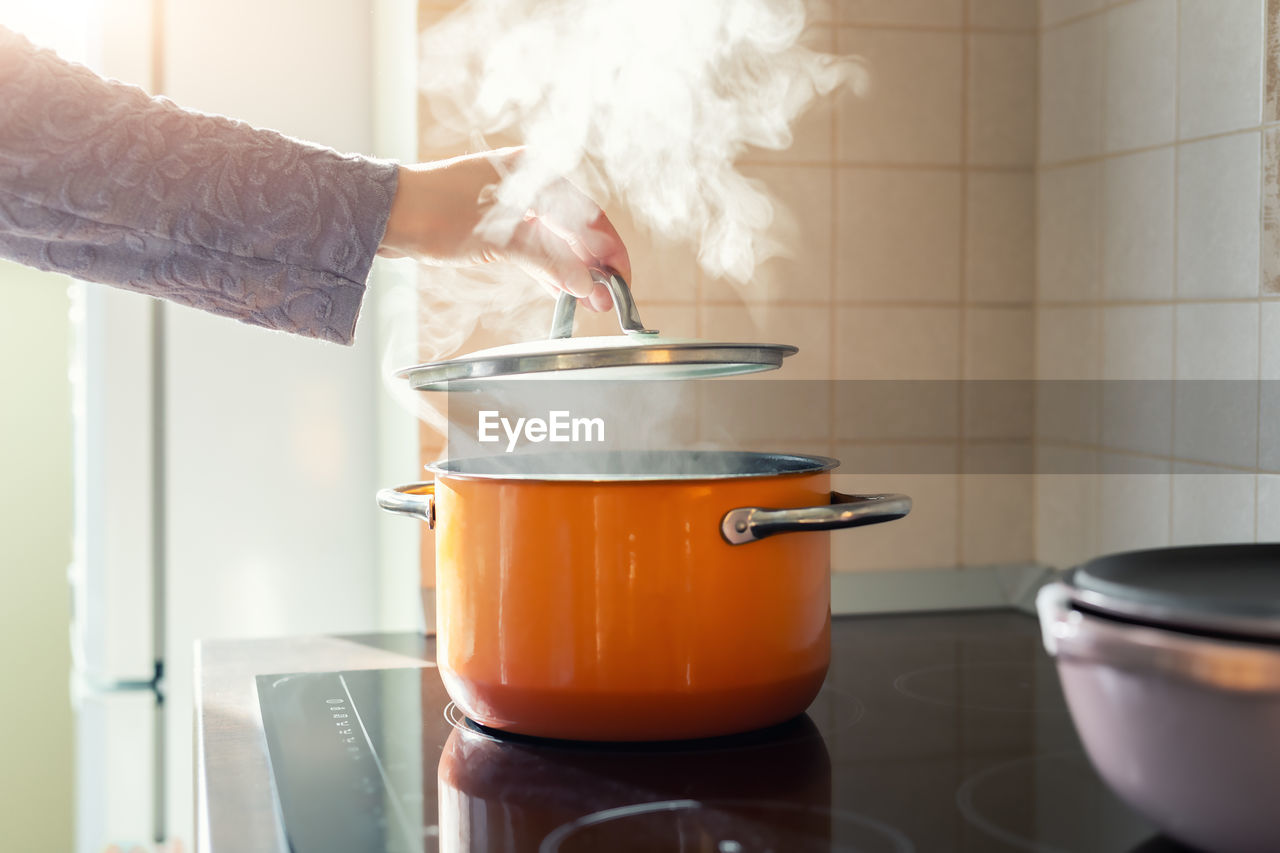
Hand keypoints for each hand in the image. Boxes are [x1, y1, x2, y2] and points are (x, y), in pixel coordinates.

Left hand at [377, 148, 630, 311]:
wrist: (384, 214)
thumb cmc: (435, 211)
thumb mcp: (501, 239)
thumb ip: (551, 262)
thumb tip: (587, 286)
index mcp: (536, 172)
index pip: (590, 215)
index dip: (609, 251)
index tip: (621, 281)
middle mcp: (529, 184)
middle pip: (576, 229)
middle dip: (593, 266)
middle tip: (606, 300)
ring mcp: (512, 204)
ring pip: (556, 242)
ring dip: (573, 271)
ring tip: (589, 302)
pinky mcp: (496, 225)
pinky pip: (535, 248)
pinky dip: (549, 269)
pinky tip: (563, 290)